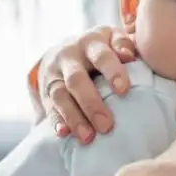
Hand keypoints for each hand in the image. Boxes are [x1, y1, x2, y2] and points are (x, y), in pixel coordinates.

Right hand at [39, 25, 136, 143]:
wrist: (62, 49)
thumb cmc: (98, 47)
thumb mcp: (111, 37)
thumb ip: (123, 44)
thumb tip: (129, 56)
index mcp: (89, 42)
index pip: (100, 56)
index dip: (112, 72)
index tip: (124, 91)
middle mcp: (68, 57)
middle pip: (76, 80)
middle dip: (91, 104)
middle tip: (107, 126)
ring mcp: (54, 75)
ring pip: (60, 96)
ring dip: (74, 118)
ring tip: (88, 137)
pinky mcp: (45, 92)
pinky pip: (49, 107)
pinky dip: (56, 121)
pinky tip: (64, 133)